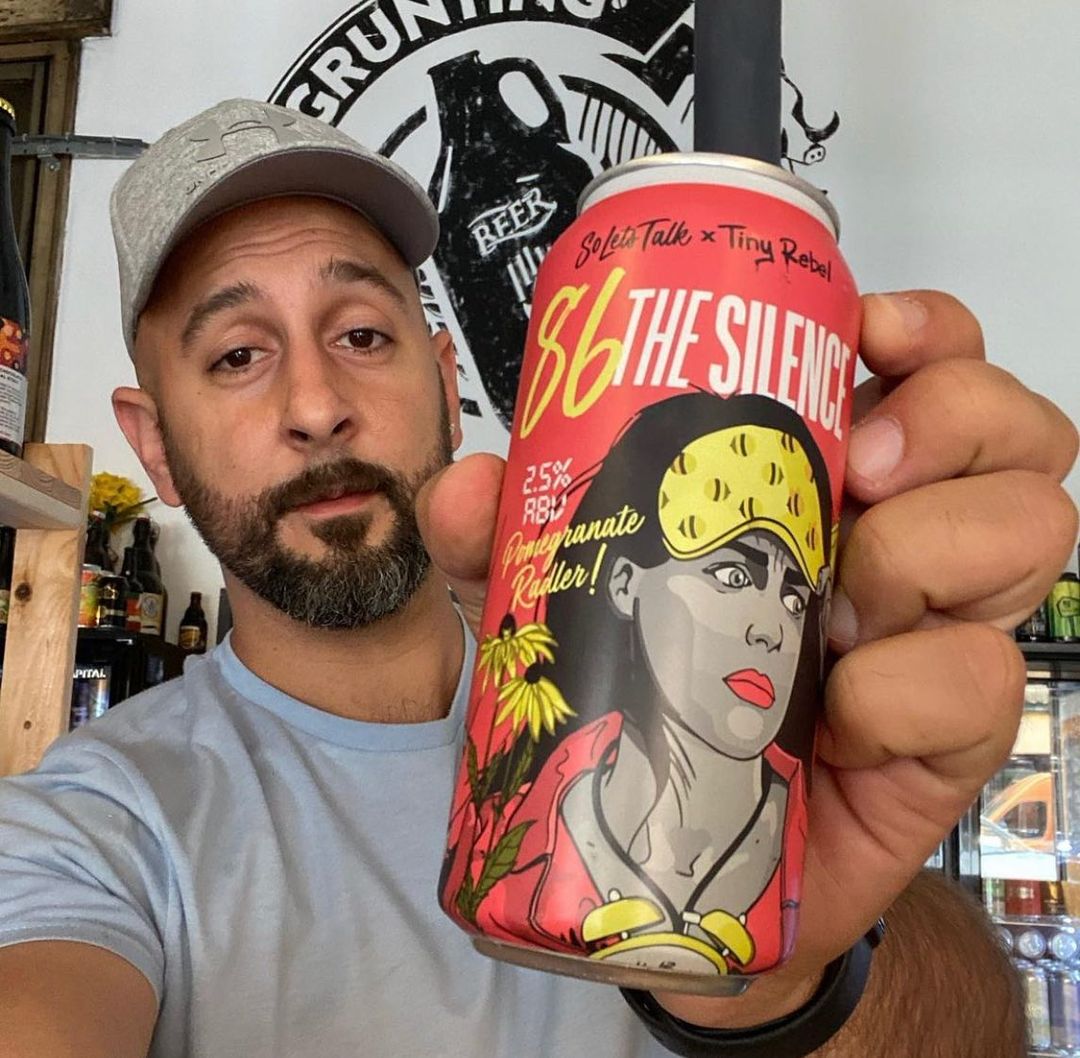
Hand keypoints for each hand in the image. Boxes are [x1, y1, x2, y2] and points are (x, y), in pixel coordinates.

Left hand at [416, 290, 1078, 1026]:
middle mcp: (905, 535)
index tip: (872, 333)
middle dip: (949, 419)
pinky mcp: (955, 731)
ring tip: (840, 602)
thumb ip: (506, 540)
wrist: (683, 850)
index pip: (929, 364)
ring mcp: (941, 630)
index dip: (925, 329)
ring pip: (1030, 526)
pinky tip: (837, 719)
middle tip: (858, 469)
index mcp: (828, 480)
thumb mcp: (557, 603)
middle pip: (1007, 428)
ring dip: (930, 546)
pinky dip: (904, 686)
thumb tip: (471, 484)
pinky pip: (980, 676)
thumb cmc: (642, 697)